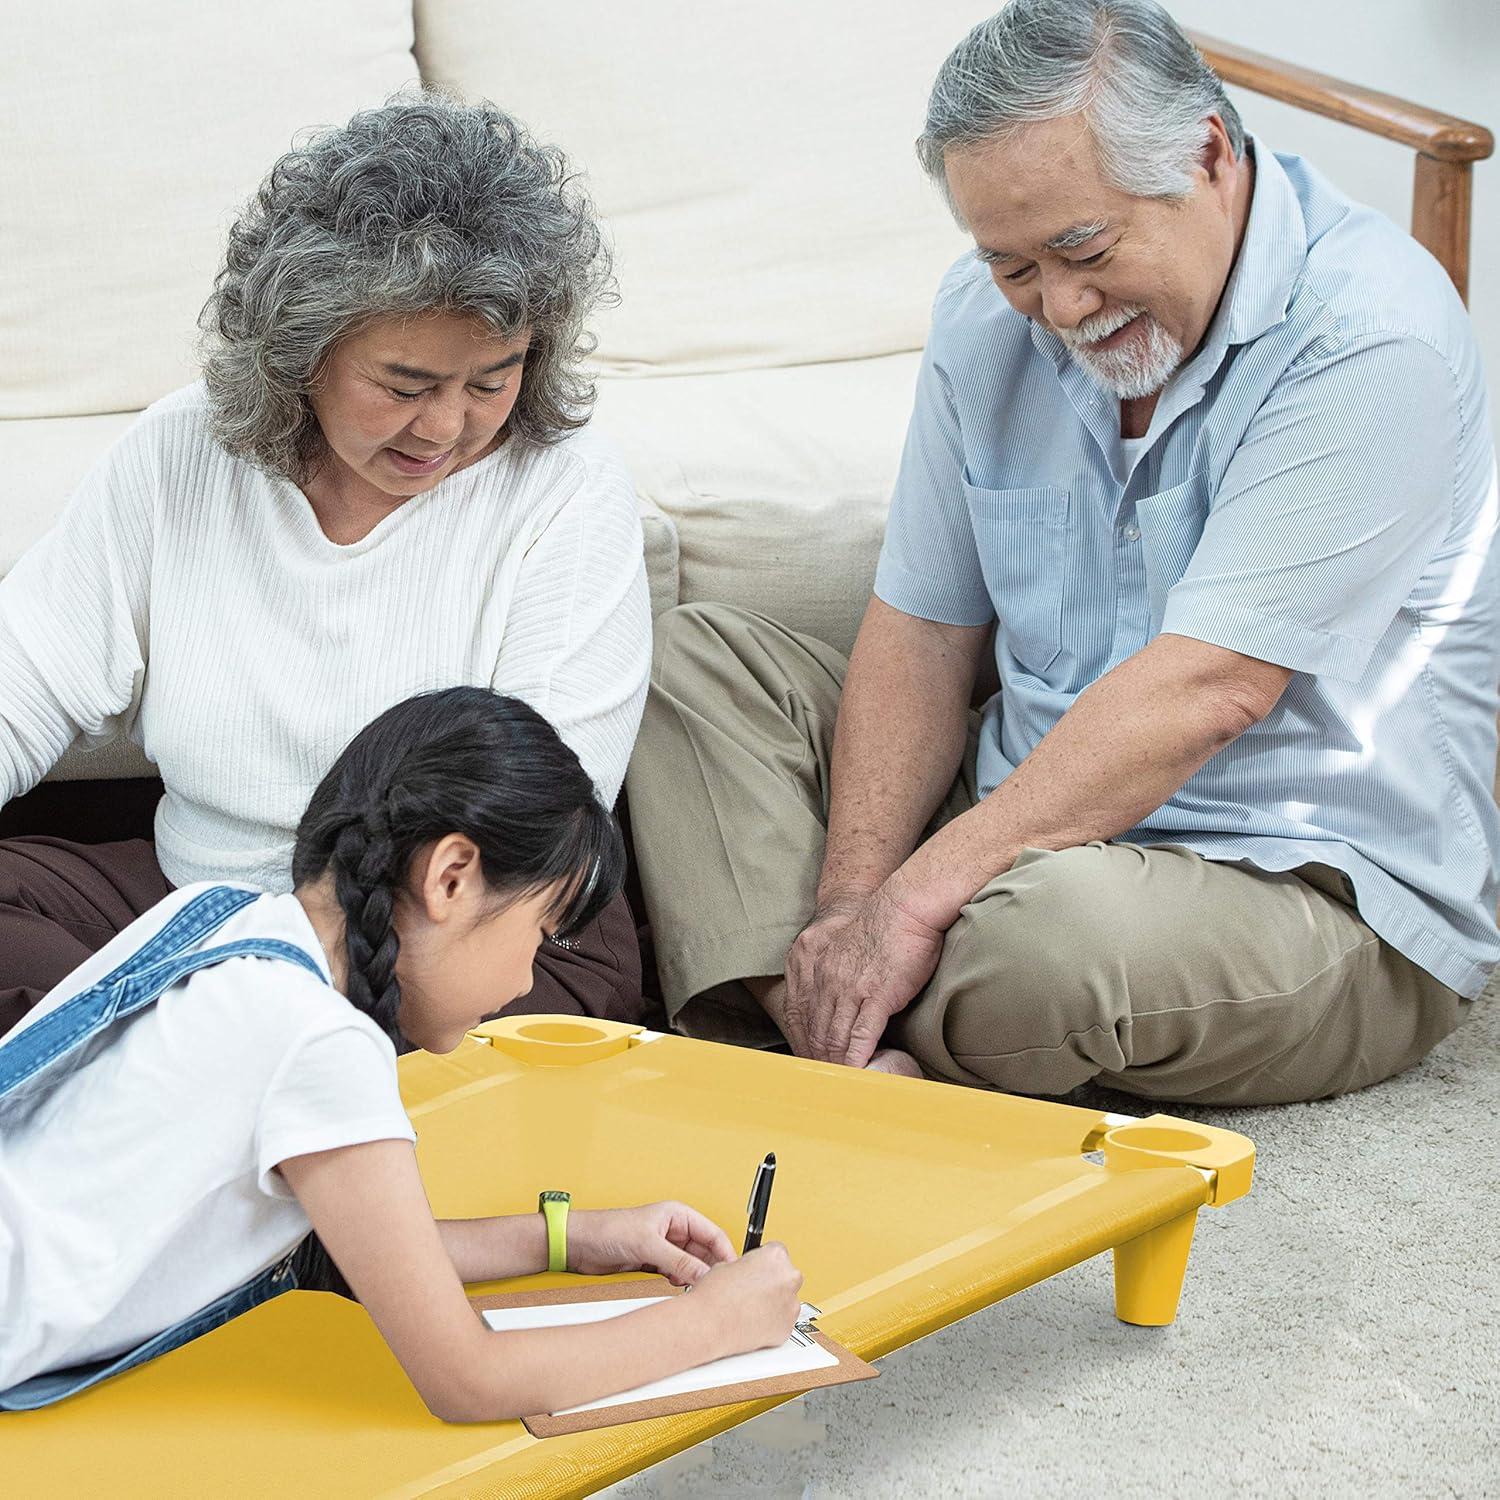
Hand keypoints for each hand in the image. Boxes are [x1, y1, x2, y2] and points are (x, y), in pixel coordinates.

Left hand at [566, 1202, 735, 1285]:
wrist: (578, 1245)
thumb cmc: (608, 1230)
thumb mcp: (648, 1245)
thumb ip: (679, 1261)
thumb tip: (704, 1275)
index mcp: (678, 1215)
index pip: (713, 1234)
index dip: (724, 1254)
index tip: (731, 1275)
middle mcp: (674, 1230)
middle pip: (704, 1252)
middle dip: (709, 1269)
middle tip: (713, 1289)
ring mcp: (664, 1248)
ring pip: (691, 1266)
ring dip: (693, 1278)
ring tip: (695, 1291)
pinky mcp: (653, 1264)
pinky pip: (676, 1275)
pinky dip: (679, 1283)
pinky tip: (678, 1290)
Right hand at [689, 1242, 803, 1356]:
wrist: (710, 1326)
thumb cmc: (715, 1296)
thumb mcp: (727, 1265)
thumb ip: (747, 1266)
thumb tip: (749, 1272)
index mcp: (775, 1256)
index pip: (777, 1253)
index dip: (763, 1263)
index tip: (757, 1271)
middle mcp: (789, 1277)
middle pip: (786, 1276)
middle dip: (772, 1283)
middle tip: (752, 1291)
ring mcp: (791, 1304)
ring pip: (787, 1300)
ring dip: (774, 1304)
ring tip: (750, 1310)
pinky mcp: (788, 1328)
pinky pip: (783, 1322)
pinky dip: (772, 1323)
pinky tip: (753, 1323)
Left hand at [783, 884, 944, 1066]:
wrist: (907, 906)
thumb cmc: (888, 926)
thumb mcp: (852, 948)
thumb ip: (843, 971)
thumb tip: (849, 995)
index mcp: (822, 968)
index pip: (805, 1014)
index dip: (807, 1041)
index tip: (811, 1060)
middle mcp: (830, 980)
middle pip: (816, 1030)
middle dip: (816, 1058)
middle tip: (822, 1081)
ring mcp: (851, 989)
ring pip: (834, 1036)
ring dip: (835, 1064)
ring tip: (838, 1084)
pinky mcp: (877, 996)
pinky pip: (861, 1035)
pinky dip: (856, 1058)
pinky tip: (857, 1073)